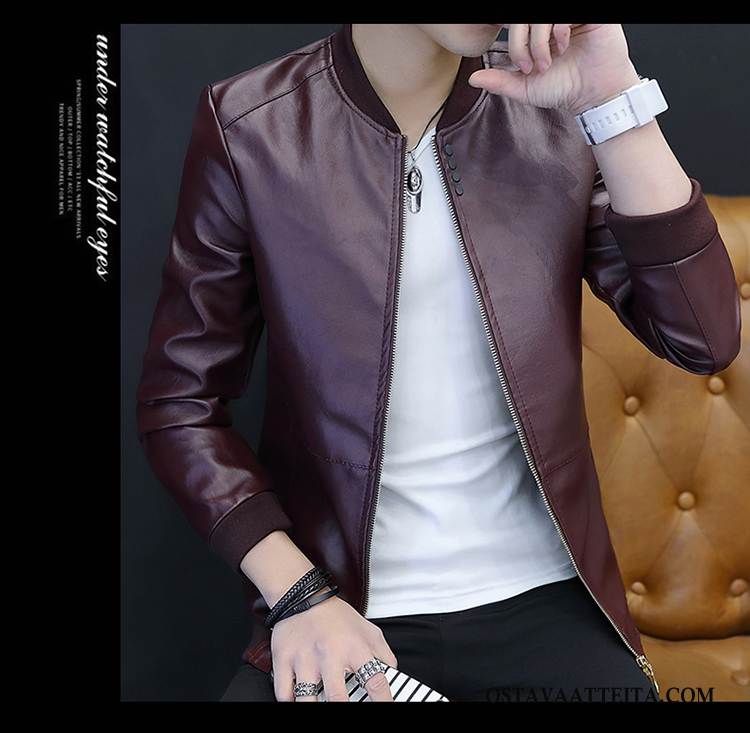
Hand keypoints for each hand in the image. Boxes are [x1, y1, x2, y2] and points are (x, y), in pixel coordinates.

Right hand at [270, 593, 398, 701]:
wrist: (303, 595)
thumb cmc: (336, 616)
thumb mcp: (368, 630)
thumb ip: (384, 655)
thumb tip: (393, 676)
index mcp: (354, 648)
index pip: (375, 683)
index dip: (383, 701)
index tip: (384, 708)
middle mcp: (330, 654)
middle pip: (337, 698)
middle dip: (343, 708)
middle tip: (346, 706)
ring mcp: (305, 659)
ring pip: (307, 700)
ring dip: (314, 705)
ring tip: (319, 703)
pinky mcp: (283, 660)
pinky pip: (284, 694)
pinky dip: (291, 701)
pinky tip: (299, 698)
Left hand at [468, 24, 640, 115]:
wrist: (593, 94)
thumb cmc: (565, 89)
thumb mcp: (525, 87)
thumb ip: (499, 81)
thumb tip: (473, 79)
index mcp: (538, 34)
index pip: (516, 25)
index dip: (514, 42)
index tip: (521, 65)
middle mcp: (552, 23)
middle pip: (524, 20)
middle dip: (521, 44)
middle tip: (529, 66)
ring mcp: (568, 18)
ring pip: (541, 16)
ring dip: (538, 41)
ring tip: (546, 62)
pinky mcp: (587, 16)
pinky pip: (562, 13)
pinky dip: (556, 30)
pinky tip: (563, 46)